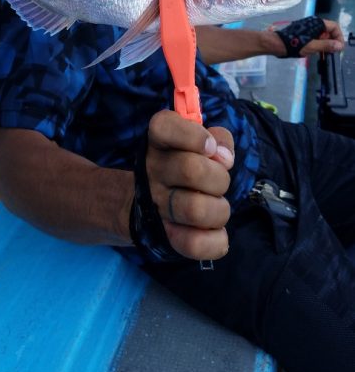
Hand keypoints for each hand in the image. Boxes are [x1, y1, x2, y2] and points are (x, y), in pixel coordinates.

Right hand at [146, 110, 233, 261]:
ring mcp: (156, 205)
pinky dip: (215, 241)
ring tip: (217, 206)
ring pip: (196, 210)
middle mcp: (152, 170)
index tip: (210, 147)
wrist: (146, 201)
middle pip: (192, 170)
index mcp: (159, 141)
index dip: (193, 136)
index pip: (164, 127)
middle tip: (219, 182)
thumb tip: (225, 156)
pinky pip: (194, 244)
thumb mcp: (199, 140)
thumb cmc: (183, 162)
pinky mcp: (166, 236)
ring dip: (220, 209)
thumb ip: (218, 138)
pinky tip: (216, 232)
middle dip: (219, 177)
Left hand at [298, 18, 343, 56]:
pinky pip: (316, 37)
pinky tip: (318, 52)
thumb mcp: (312, 46)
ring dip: (326, 44)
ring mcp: (308, 27)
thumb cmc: (295, 44)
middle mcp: (314, 23)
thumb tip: (340, 46)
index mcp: (317, 23)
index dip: (339, 37)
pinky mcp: (304, 32)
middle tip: (333, 53)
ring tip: (326, 54)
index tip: (338, 48)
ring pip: (322, 35)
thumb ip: (327, 45)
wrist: (277, 44)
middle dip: (332, 41)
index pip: (335, 27)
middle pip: (329, 31)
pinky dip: (319, 44)